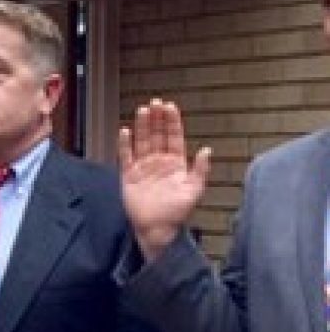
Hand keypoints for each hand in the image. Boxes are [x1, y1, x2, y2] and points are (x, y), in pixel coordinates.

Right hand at [117, 99, 210, 260]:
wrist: (157, 229)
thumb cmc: (176, 212)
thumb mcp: (194, 190)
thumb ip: (200, 169)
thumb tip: (206, 150)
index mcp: (175, 163)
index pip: (173, 136)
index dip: (172, 122)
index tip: (170, 106)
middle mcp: (158, 161)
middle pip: (157, 134)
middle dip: (156, 118)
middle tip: (155, 103)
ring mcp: (142, 167)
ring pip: (142, 141)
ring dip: (142, 126)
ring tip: (142, 110)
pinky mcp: (128, 175)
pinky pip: (125, 156)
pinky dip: (125, 144)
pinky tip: (125, 131)